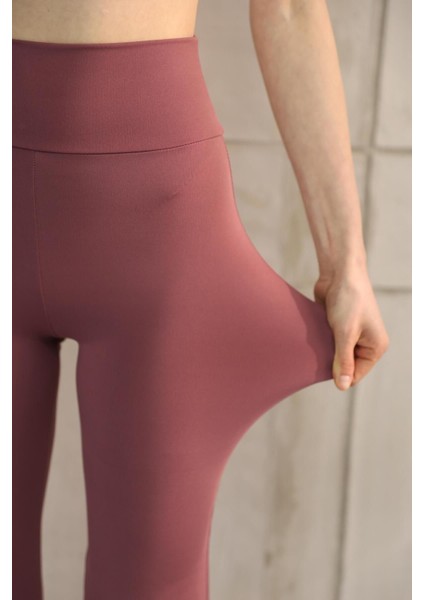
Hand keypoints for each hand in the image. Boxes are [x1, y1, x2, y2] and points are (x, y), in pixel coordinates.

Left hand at [313, 269, 389, 390]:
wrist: (339, 273)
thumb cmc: (349, 300)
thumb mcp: (346, 334)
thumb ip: (343, 361)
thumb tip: (342, 386)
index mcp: (376, 347)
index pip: (356, 375)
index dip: (339, 375)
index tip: (323, 366)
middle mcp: (366, 343)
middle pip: (345, 366)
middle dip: (331, 362)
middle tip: (317, 354)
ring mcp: (352, 335)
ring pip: (335, 354)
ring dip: (324, 352)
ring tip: (315, 344)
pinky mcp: (338, 327)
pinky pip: (328, 343)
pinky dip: (320, 342)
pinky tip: (312, 338)